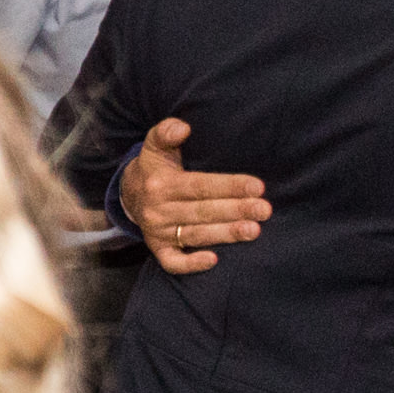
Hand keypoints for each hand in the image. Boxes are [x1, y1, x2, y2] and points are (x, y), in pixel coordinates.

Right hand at [120, 119, 268, 272]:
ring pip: (195, 235)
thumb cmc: (155, 168)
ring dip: (225, 234)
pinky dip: (191, 264)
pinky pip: (172, 262)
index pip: (199, 186)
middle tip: (264, 210)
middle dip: (236, 210)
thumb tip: (182, 128)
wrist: (129, 194)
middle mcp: (158, 210)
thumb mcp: (156, 146)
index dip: (229, 186)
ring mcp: (158, 232)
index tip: (257, 187)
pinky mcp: (158, 249)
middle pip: (202, 211)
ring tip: (254, 230)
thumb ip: (166, 132)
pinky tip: (215, 260)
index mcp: (161, 185)